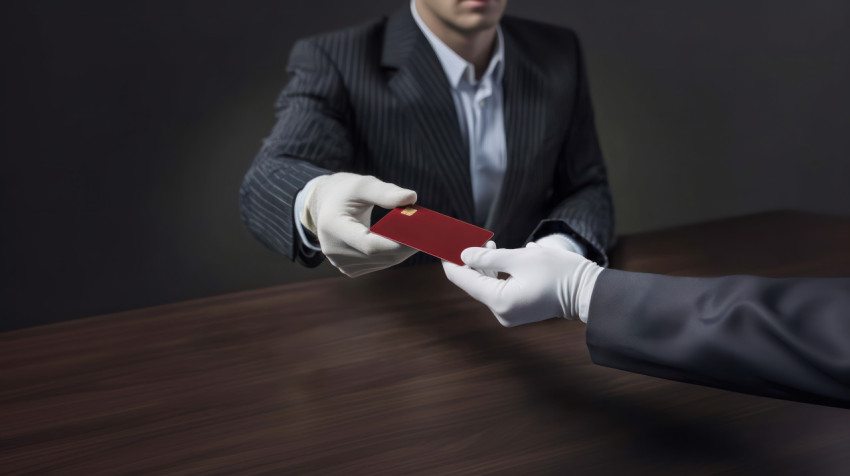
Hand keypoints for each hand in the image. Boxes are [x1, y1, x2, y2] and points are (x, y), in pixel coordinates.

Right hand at [301, 172, 416, 276]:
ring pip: (382, 263)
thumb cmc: (346, 191)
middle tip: (430, 234)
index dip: (398, 244)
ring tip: (419, 235)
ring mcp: (340, 263)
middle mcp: (333, 250)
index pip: (370, 245)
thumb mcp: (363, 184)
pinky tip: (404, 242)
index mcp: (333, 227)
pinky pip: (378, 264)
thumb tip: (411, 197)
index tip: (422, 236)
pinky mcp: (349, 269)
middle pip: (379, 256)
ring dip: (402, 251)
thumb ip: (386, 192)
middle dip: (406, 246)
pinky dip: (393, 254)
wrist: (326, 205)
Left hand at [442, 243, 602, 325]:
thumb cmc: (558, 272)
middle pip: (473, 283)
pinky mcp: (516, 310)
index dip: (451, 260)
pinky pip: (497, 290)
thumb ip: (488, 256)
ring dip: (484, 265)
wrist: (587, 291)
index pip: (463, 280)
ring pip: (485, 285)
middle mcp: (500, 312)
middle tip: (473, 237)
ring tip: (490, 243)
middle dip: (470, 260)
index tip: (444, 243)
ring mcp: (508, 314)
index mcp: (499, 301)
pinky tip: (500, 257)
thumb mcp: (520, 257)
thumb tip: (463, 254)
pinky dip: (495, 274)